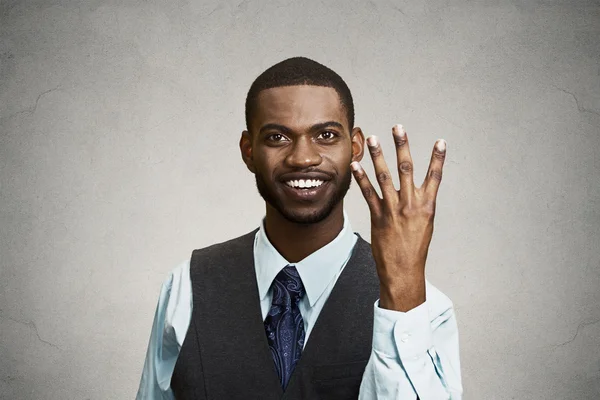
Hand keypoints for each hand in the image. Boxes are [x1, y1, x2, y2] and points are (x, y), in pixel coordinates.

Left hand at [350, 124, 446, 311]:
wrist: (403, 270)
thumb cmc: (414, 249)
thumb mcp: (424, 225)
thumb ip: (419, 205)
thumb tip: (416, 192)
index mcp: (426, 206)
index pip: (435, 177)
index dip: (438, 159)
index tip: (441, 142)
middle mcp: (411, 204)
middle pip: (407, 168)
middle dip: (402, 146)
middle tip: (398, 127)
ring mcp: (393, 209)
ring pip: (385, 176)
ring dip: (379, 155)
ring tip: (373, 137)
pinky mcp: (378, 216)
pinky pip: (368, 193)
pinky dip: (361, 177)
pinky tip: (356, 164)